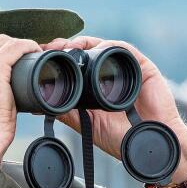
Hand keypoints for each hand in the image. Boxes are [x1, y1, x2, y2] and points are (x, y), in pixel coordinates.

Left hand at [40, 36, 186, 187]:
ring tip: (68, 46)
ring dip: (84, 42)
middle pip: (87, 50)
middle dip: (67, 45)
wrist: (148, 146)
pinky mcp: (143, 66)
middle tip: (51, 47)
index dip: (59, 57)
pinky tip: (98, 48)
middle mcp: (110, 73)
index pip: (76, 63)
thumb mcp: (86, 124)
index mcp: (96, 85)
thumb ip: (66, 112)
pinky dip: (110, 45)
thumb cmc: (121, 138)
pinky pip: (125, 50)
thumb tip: (38, 105)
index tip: (41, 55)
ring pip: (103, 46)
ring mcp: (126, 69)